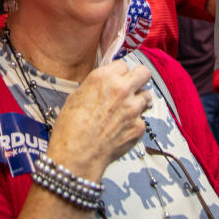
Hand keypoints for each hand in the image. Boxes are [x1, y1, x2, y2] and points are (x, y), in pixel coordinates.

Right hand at [47, 59, 151, 179]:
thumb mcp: (76, 96)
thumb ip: (96, 86)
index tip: (117, 78)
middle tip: (132, 86)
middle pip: (144, 73)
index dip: (119, 72)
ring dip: (138, 101)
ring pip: (146, 96)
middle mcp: (121, 89)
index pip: (123, 64)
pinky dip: (134, 123)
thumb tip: (105, 85)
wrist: (77, 155)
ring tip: (125, 111)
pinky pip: (142, 119)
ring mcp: (133, 108)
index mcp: (103, 78)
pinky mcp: (139, 126)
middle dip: (138, 78)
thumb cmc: (71, 128)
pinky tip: (121, 129)